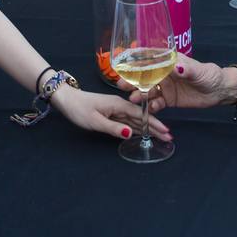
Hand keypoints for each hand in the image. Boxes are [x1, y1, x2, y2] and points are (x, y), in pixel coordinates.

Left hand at [49, 85, 170, 140]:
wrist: (66, 99)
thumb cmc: (79, 109)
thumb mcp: (95, 121)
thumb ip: (113, 128)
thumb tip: (131, 134)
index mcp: (118, 105)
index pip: (141, 115)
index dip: (154, 124)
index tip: (166, 132)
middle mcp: (120, 106)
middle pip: (141, 118)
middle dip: (156, 127)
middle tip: (169, 137)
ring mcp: (116, 109)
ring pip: (136, 120)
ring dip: (149, 127)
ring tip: (162, 135)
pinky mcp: (111, 113)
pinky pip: (128, 121)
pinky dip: (138, 127)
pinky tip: (144, 132)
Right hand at [124, 56, 231, 112]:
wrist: (219, 91)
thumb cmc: (209, 75)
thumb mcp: (199, 71)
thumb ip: (188, 70)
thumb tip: (178, 66)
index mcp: (169, 62)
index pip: (150, 60)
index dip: (136, 62)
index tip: (124, 66)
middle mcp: (164, 74)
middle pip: (144, 76)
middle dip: (132, 80)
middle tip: (122, 85)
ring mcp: (165, 87)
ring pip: (148, 90)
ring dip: (140, 94)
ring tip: (134, 99)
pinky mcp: (168, 100)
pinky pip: (157, 103)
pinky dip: (152, 106)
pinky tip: (150, 109)